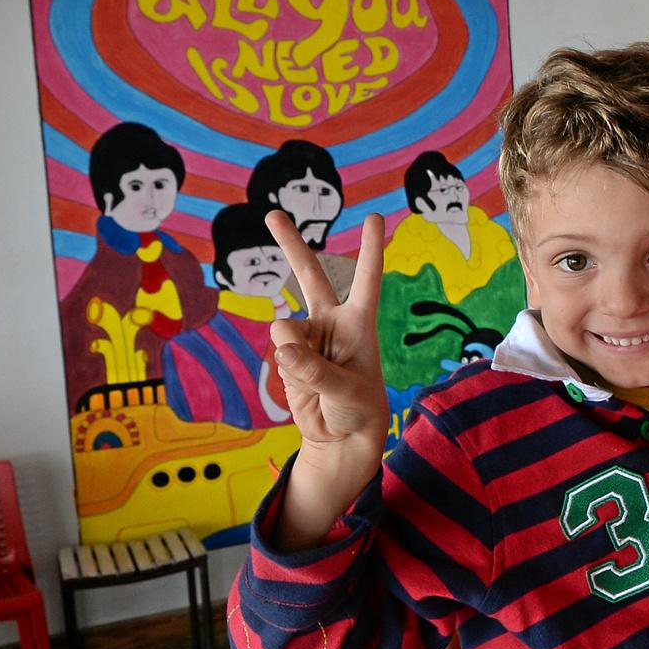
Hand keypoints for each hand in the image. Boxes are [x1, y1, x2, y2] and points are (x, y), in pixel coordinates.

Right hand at [267, 210, 388, 530]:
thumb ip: (315, 370)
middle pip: (310, 276)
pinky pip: (277, 352)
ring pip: (284, 329)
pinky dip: (285, 369)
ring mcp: (308, 336)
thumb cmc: (359, 409)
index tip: (376, 217)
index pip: (366, 279)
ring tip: (314, 379)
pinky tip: (301, 382)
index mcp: (360, 323)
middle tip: (272, 213)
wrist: (341, 434)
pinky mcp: (289, 353)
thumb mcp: (347, 392)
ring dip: (292, 354)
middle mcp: (333, 322)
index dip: (371, 248)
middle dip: (290, 244)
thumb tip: (283, 345)